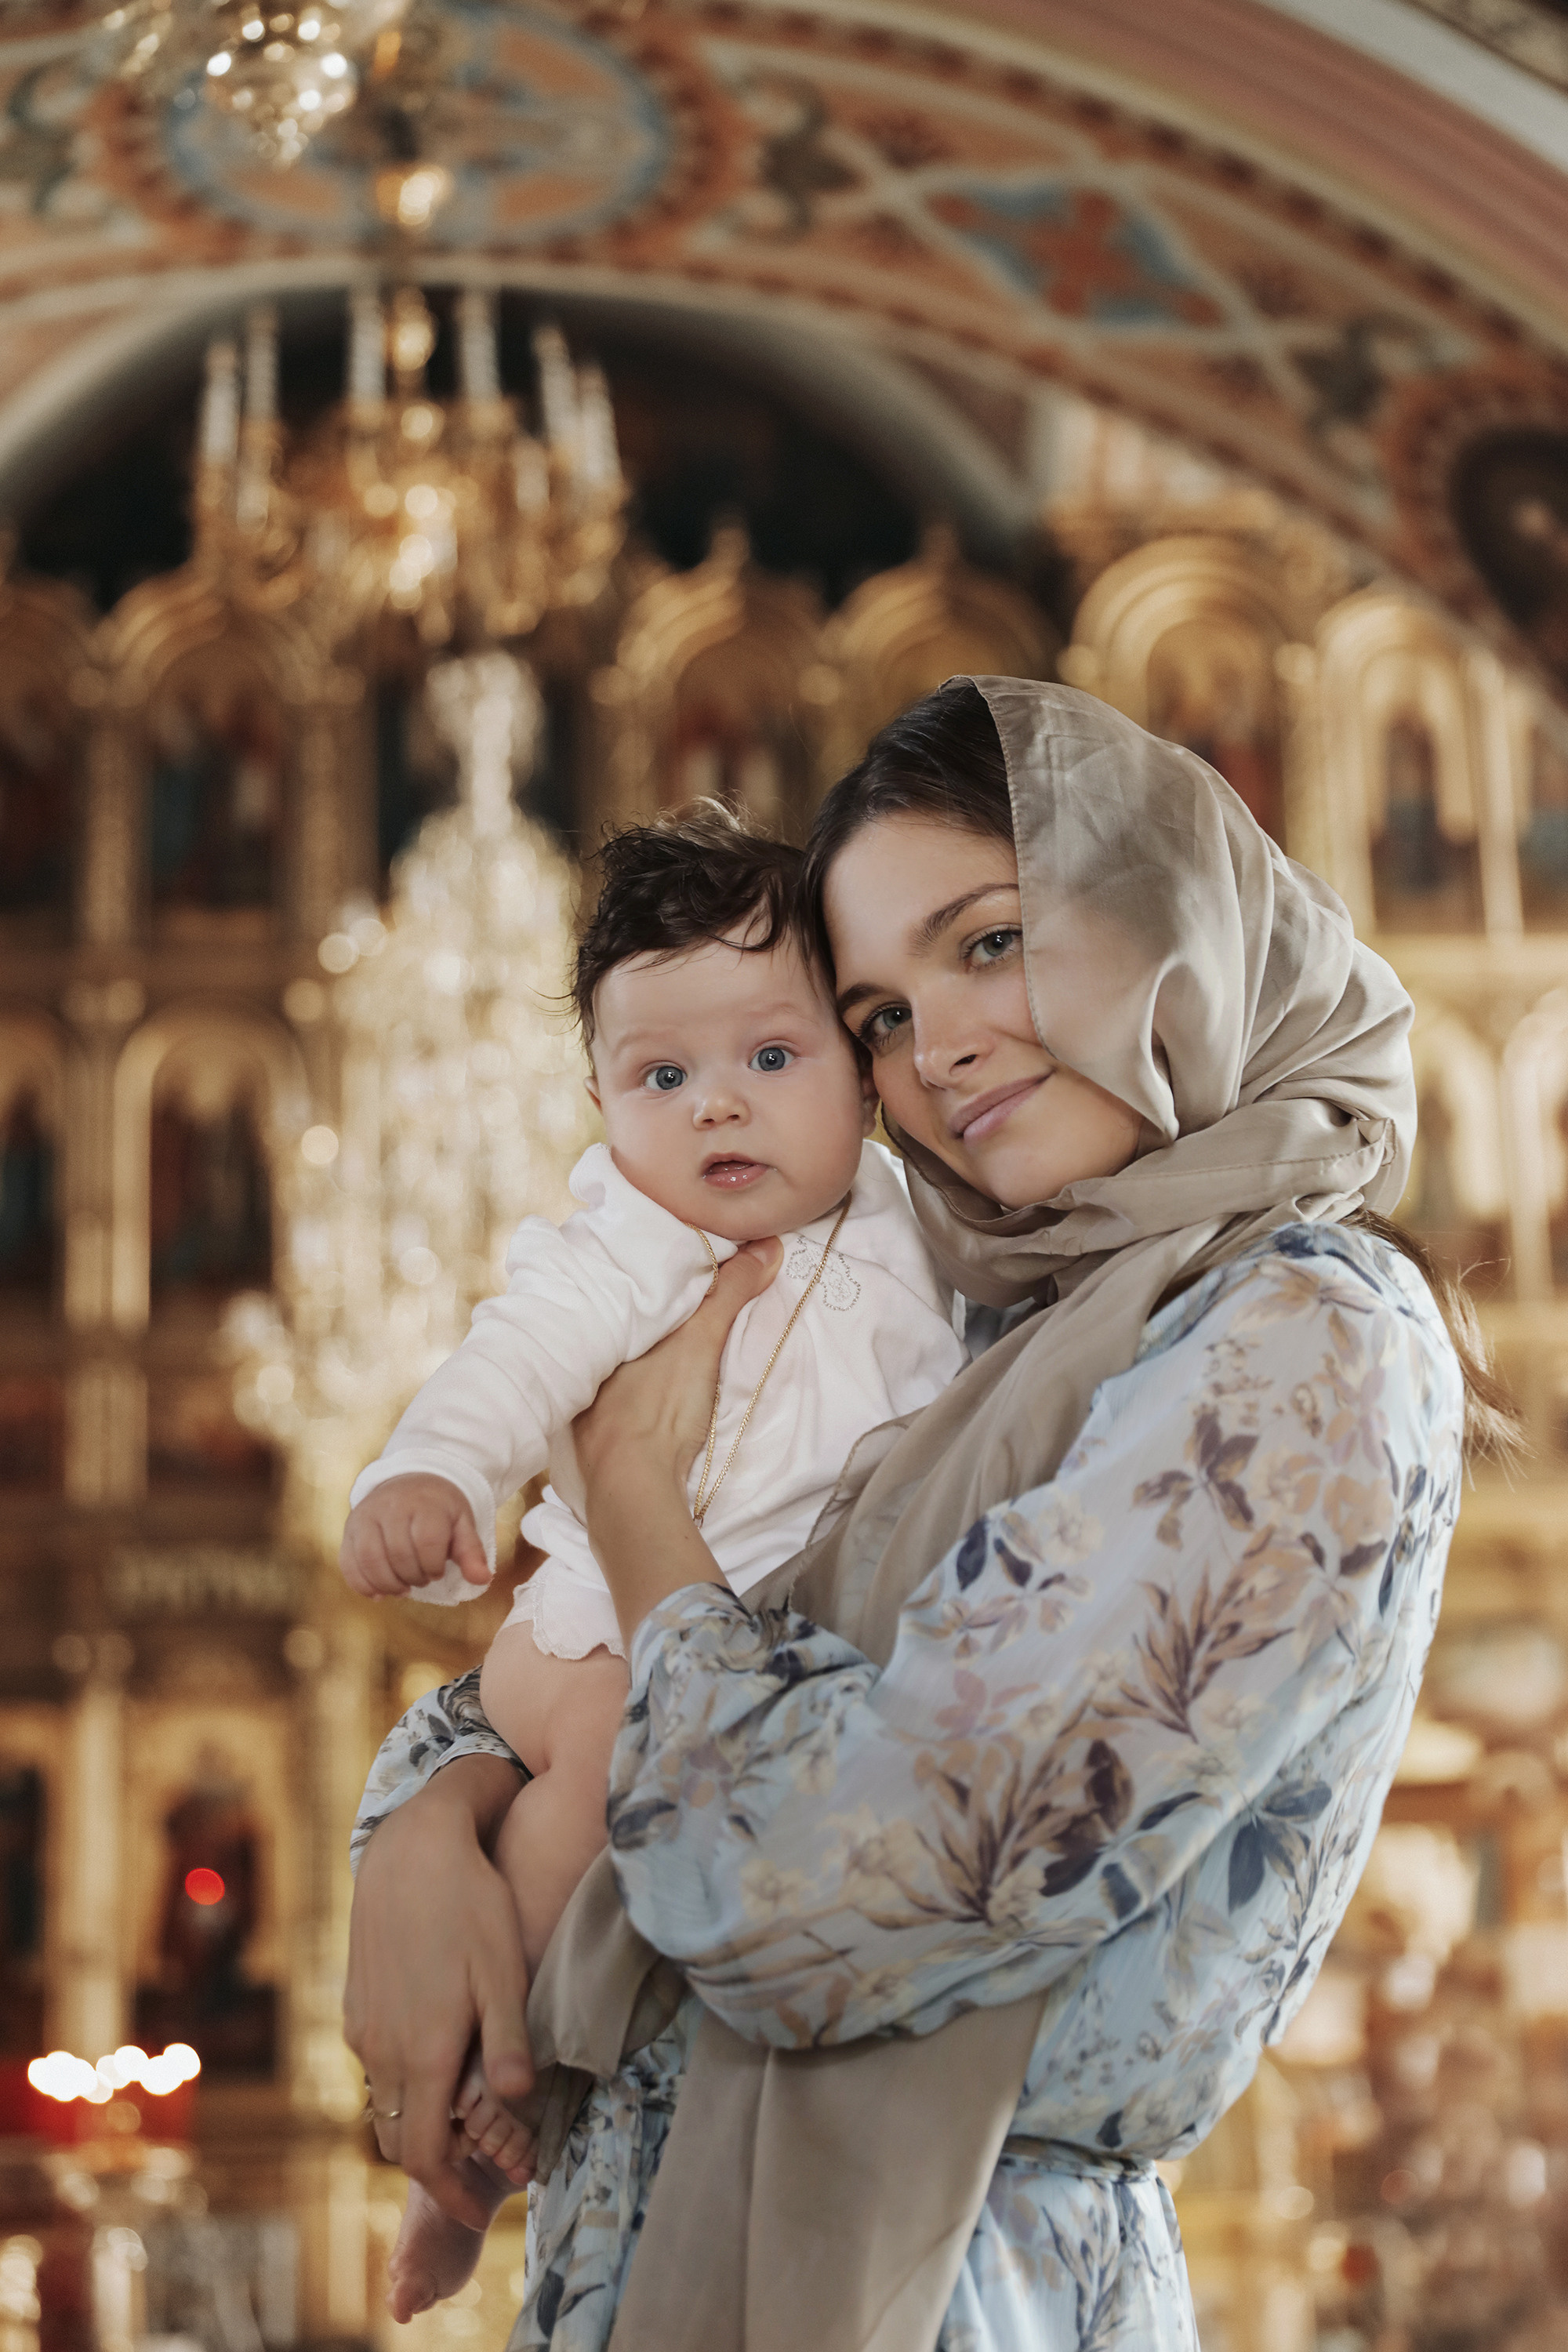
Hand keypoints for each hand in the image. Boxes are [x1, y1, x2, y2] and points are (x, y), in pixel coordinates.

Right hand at [340, 1474, 489, 1597]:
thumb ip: (471, 1552)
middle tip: (422, 1579)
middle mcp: (391, 1507)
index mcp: (425, 1504)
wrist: (410, 1480)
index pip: (427, 1543)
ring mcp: (366, 1516)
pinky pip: (348, 1562)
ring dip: (388, 1584)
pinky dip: (362, 1584)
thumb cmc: (439, 1508)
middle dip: (413, 1577)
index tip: (439, 1571)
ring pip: (370, 1560)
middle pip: (398, 1554)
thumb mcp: (462, 1523)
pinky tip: (378, 1592)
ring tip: (402, 1588)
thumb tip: (482, 1580)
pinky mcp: (350, 1527)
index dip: (434, 1566)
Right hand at [345, 1758, 536, 2224]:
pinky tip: (438, 2059)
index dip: (447, 2192)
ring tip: (466, 2115)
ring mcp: (364, 2028)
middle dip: (434, 2165)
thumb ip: (510, 2045)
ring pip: (384, 2104)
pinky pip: (376, 2067)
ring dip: (418, 2123)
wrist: (412, 1849)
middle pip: (397, 2140)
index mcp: (422, 2054)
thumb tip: (518, 2106)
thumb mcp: (504, 1973)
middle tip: (480, 2162)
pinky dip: (403, 2086)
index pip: (423, 2157)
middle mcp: (382, 2051)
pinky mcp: (357, 2005)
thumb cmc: (471, 1907)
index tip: (476, 2207)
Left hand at [575, 1239, 781, 1643]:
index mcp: (601, 1329)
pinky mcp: (587, 1438)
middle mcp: (582, 1360)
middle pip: (615, 1328)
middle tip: (665, 1304)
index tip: (674, 1270)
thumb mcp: (701, 1341)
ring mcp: (579, 1402)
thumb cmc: (659, 1407)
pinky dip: (621, 1393)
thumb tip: (766, 1246)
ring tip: (651, 1348)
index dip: (649, 1280)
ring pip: (606, 1365)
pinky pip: (603, 1400)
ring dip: (625, 1357)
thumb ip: (729, 1293)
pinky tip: (637, 1397)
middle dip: (634, 1317)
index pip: (625, 1291)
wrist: (630, 1487)